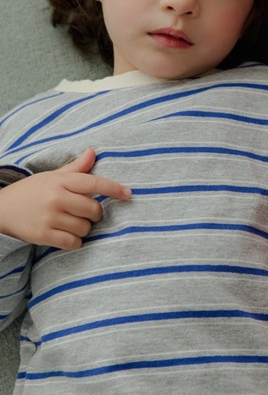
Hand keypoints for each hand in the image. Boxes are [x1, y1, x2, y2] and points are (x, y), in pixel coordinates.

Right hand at [0, 148, 130, 250]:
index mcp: (60, 181)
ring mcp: (49, 217)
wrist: (0, 209)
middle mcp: (56, 198)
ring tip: (71, 223)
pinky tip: (67, 235)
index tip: (129, 194)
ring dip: (84, 229)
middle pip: (94, 210)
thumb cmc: (31, 192)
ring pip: (85, 228)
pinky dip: (75, 241)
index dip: (114, 189)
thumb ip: (75, 168)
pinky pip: (74, 242)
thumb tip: (93, 152)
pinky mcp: (44, 235)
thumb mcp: (51, 176)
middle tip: (83, 212)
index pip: (94, 183)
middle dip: (94, 213)